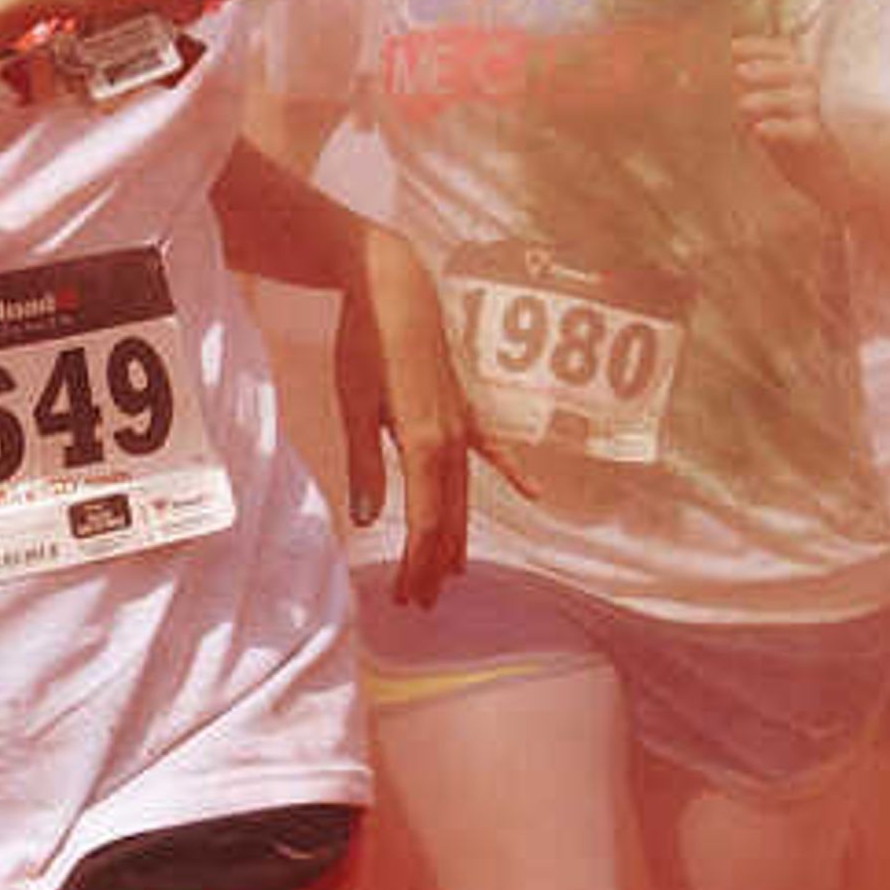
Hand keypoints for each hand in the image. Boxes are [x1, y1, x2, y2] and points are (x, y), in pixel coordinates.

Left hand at [332, 228, 488, 611]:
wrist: (393, 286)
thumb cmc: (365, 342)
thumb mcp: (354, 406)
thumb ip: (366, 465)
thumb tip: (369, 520)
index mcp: (424, 444)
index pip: (426, 521)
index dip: (417, 563)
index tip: (407, 598)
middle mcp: (451, 439)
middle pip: (448, 516)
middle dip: (435, 562)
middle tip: (422, 604)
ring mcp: (462, 422)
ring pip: (466, 493)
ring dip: (459, 535)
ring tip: (455, 574)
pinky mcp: (463, 405)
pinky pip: (493, 449)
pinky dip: (511, 473)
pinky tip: (534, 494)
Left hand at [730, 32, 841, 207]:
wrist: (823, 172)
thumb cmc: (788, 134)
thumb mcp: (767, 106)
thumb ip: (746, 88)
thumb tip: (708, 73)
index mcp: (799, 74)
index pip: (783, 52)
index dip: (758, 48)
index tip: (732, 47)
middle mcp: (812, 89)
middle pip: (794, 70)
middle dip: (765, 69)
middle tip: (738, 71)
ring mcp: (817, 114)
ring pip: (799, 99)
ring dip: (770, 99)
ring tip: (743, 104)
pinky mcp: (817, 139)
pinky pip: (801, 131)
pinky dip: (780, 129)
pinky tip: (759, 130)